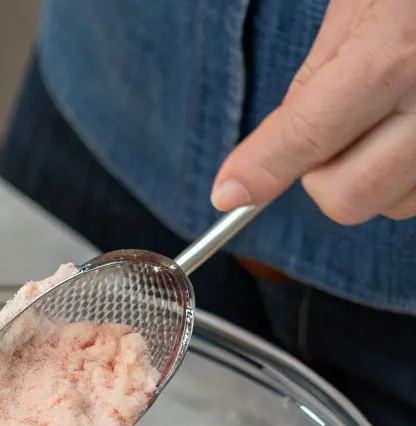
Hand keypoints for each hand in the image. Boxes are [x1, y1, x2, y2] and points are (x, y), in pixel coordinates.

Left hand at [211, 0, 415, 223]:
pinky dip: (407, 176)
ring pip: (392, 204)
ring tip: (387, 114)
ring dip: (371, 177)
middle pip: (347, 196)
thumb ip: (315, 81)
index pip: (309, 137)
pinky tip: (411, 129)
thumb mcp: (359, 5)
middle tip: (331, 128)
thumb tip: (266, 156)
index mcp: (397, 51)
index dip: (260, 169)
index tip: (229, 192)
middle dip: (322, 174)